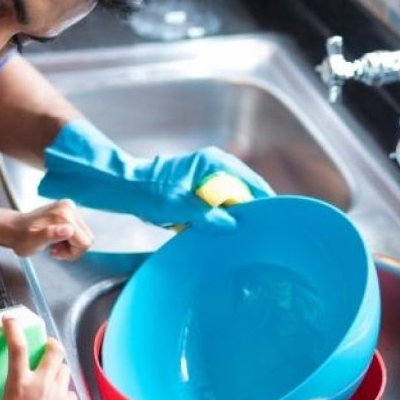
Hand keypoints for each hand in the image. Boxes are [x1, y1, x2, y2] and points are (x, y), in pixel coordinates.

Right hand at [0, 317, 77, 399]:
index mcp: (20, 383)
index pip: (17, 345)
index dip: (13, 327)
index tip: (10, 320)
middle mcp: (43, 384)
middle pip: (54, 350)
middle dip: (50, 343)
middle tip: (44, 346)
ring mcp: (60, 396)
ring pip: (64, 370)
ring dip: (56, 368)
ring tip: (49, 376)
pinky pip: (70, 394)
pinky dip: (62, 394)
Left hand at [6, 199, 92, 259]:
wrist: (14, 228)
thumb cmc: (21, 238)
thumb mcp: (33, 242)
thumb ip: (50, 235)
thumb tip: (67, 230)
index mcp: (64, 215)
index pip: (85, 242)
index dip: (72, 253)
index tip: (55, 251)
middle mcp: (69, 207)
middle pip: (87, 237)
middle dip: (72, 248)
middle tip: (54, 248)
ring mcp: (69, 206)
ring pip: (83, 234)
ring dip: (70, 243)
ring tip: (53, 243)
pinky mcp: (67, 208)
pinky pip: (78, 228)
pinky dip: (69, 237)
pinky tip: (55, 237)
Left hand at [38, 121, 273, 229]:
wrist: (125, 188)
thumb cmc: (148, 191)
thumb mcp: (179, 206)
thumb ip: (207, 215)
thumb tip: (232, 225)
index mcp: (214, 162)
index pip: (251, 182)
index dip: (264, 201)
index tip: (274, 220)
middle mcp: (215, 166)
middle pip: (245, 192)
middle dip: (250, 213)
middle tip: (260, 235)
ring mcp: (207, 178)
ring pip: (231, 201)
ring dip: (233, 218)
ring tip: (243, 237)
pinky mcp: (199, 190)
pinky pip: (218, 206)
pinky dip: (219, 218)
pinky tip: (221, 234)